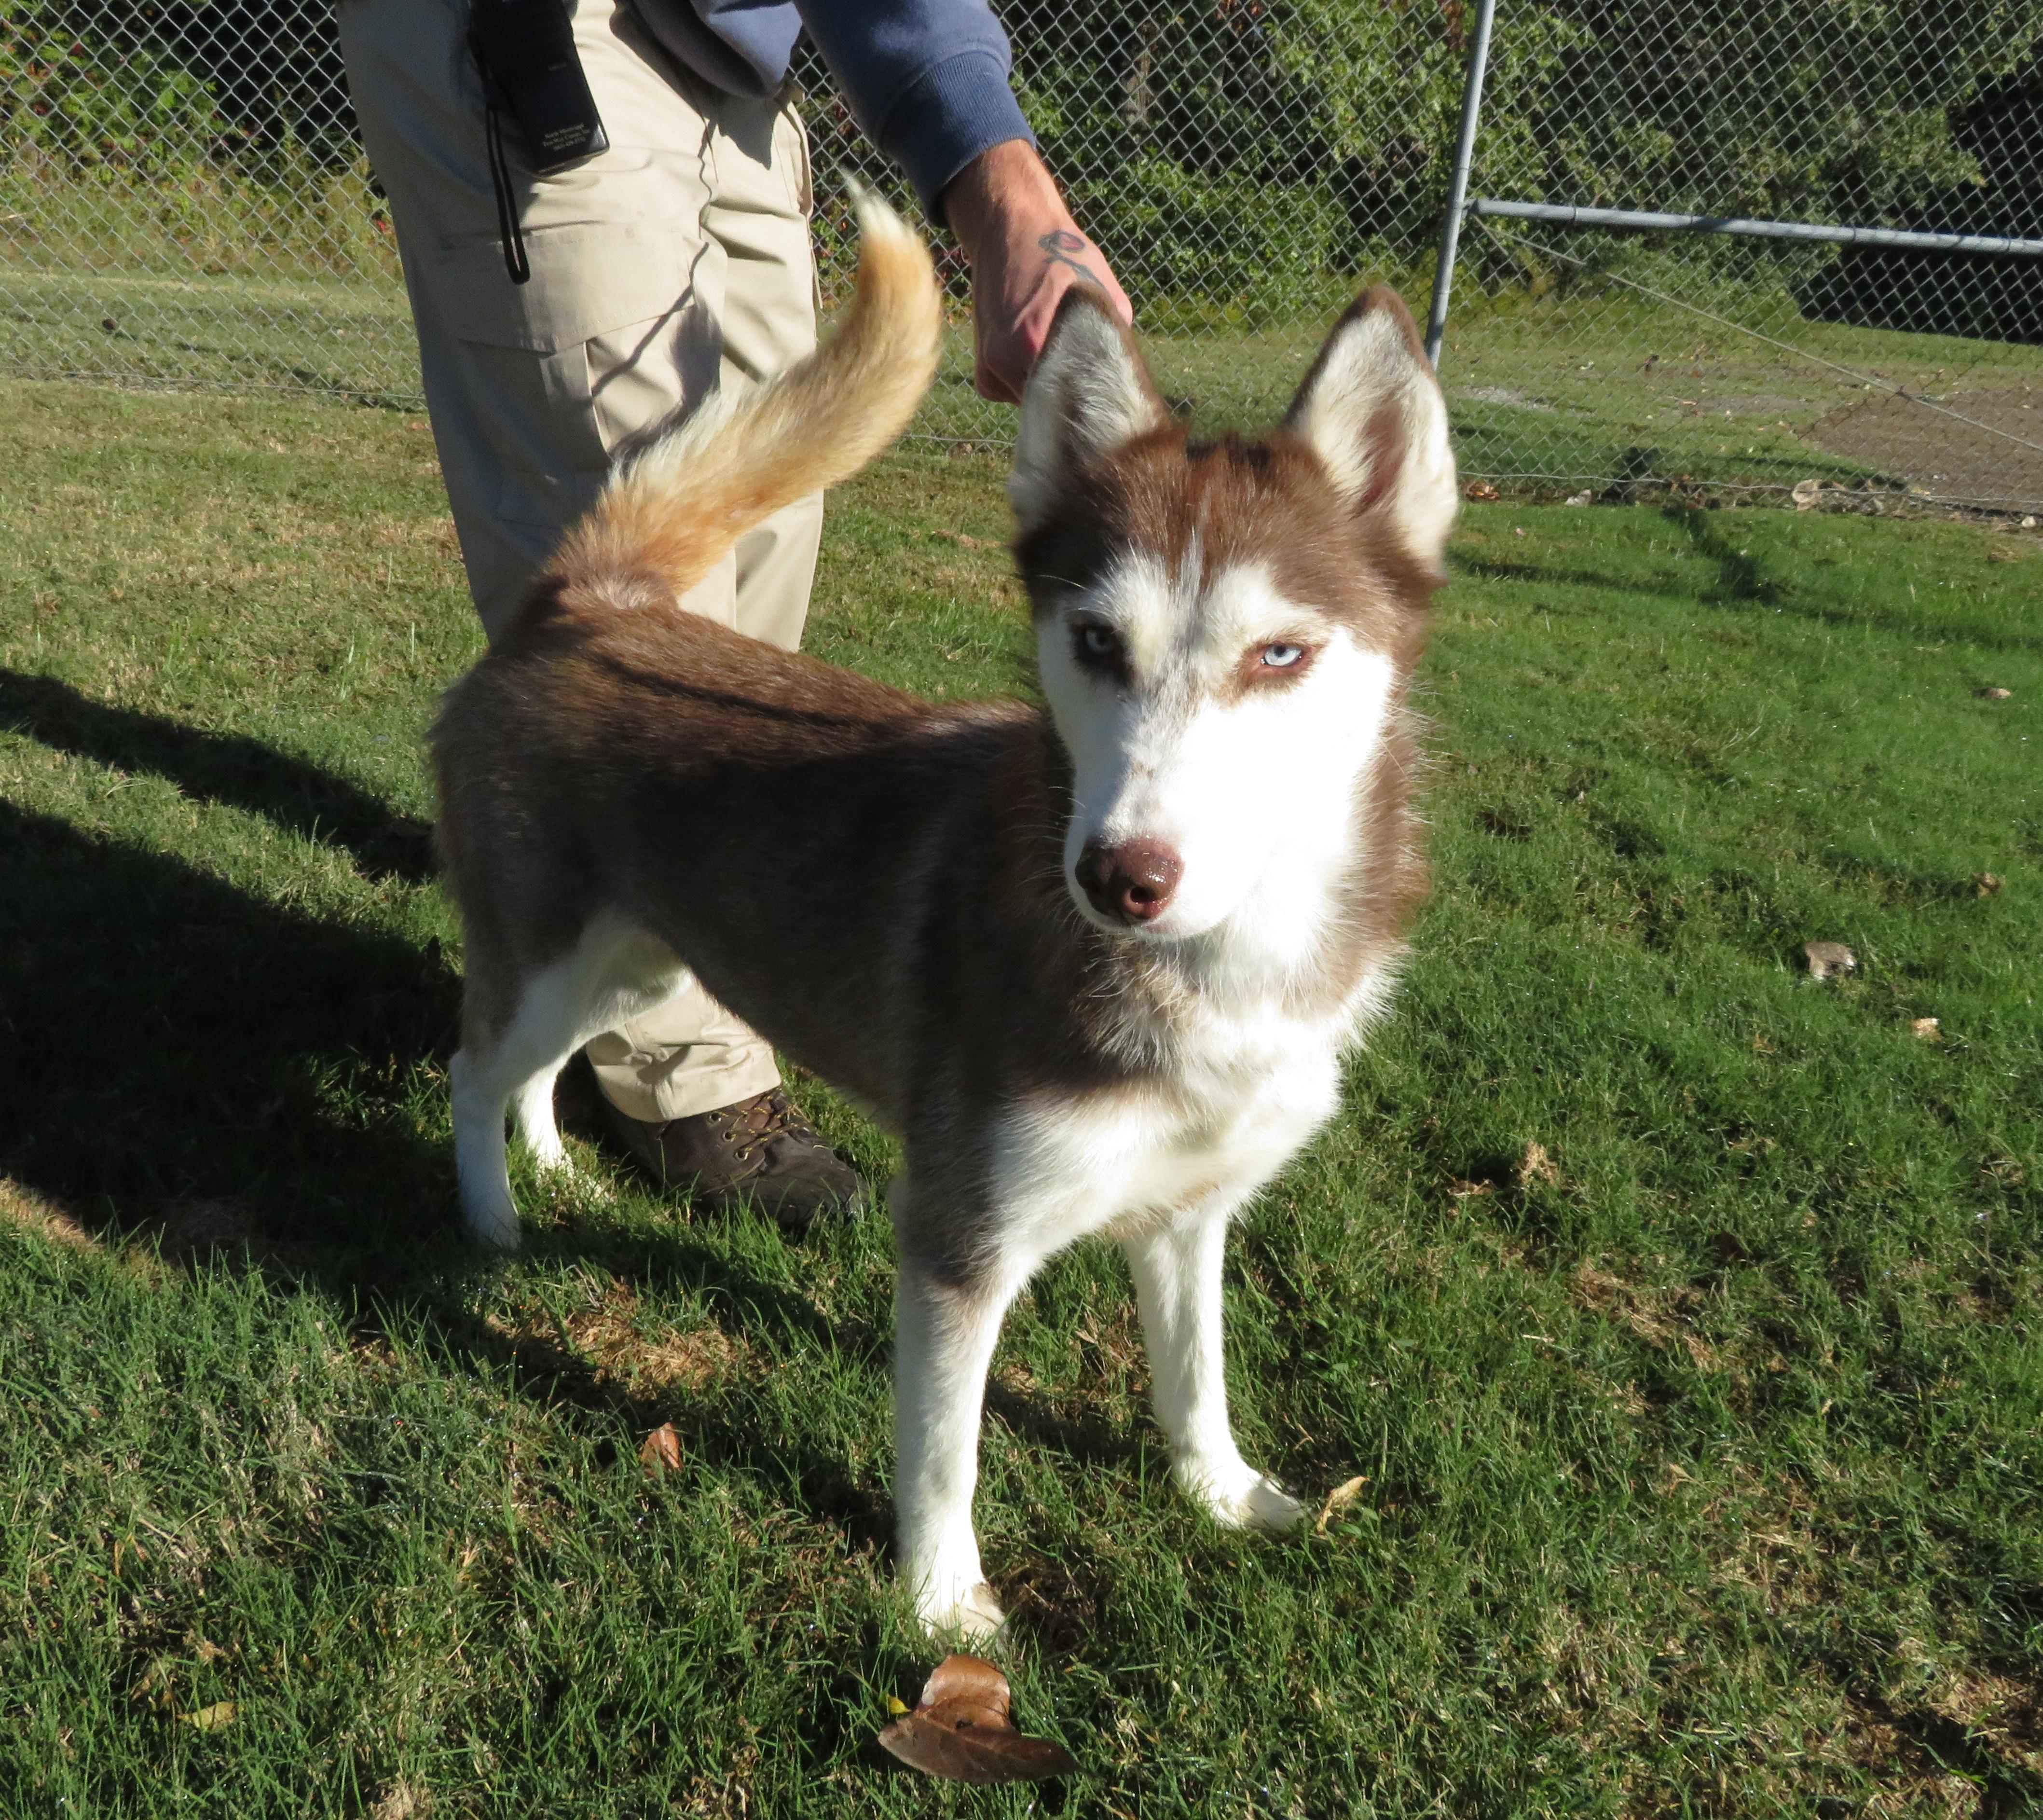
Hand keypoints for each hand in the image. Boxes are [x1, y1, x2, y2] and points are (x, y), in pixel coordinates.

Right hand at [940, 139, 1133, 403]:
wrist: (1009, 227)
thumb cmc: (1061, 254)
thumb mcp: (1102, 292)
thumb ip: (1110, 337)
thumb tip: (1119, 373)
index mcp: (1031, 348)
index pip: (1068, 401)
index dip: (1088, 396)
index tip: (1100, 386)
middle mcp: (1004, 364)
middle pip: (1048, 405)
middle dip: (1066, 392)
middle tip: (1083, 367)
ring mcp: (989, 368)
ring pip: (1029, 401)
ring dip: (1045, 384)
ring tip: (1056, 347)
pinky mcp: (983, 368)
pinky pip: (1011, 393)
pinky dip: (1024, 380)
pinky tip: (1033, 350)